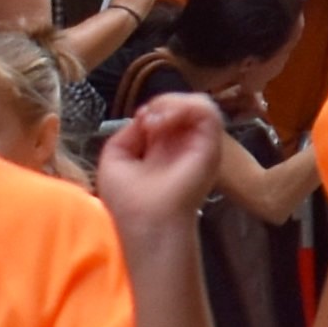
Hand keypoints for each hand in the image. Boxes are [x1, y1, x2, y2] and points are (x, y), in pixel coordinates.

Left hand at [94, 91, 224, 236]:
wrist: (147, 223)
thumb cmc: (129, 201)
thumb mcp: (115, 157)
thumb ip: (129, 132)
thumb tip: (145, 116)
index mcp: (166, 148)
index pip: (170, 112)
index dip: (154, 108)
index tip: (141, 121)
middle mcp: (187, 145)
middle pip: (185, 105)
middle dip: (162, 103)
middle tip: (148, 120)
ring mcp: (201, 145)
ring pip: (198, 103)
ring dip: (173, 104)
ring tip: (156, 120)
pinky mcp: (211, 146)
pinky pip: (208, 111)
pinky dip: (184, 107)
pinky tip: (164, 122)